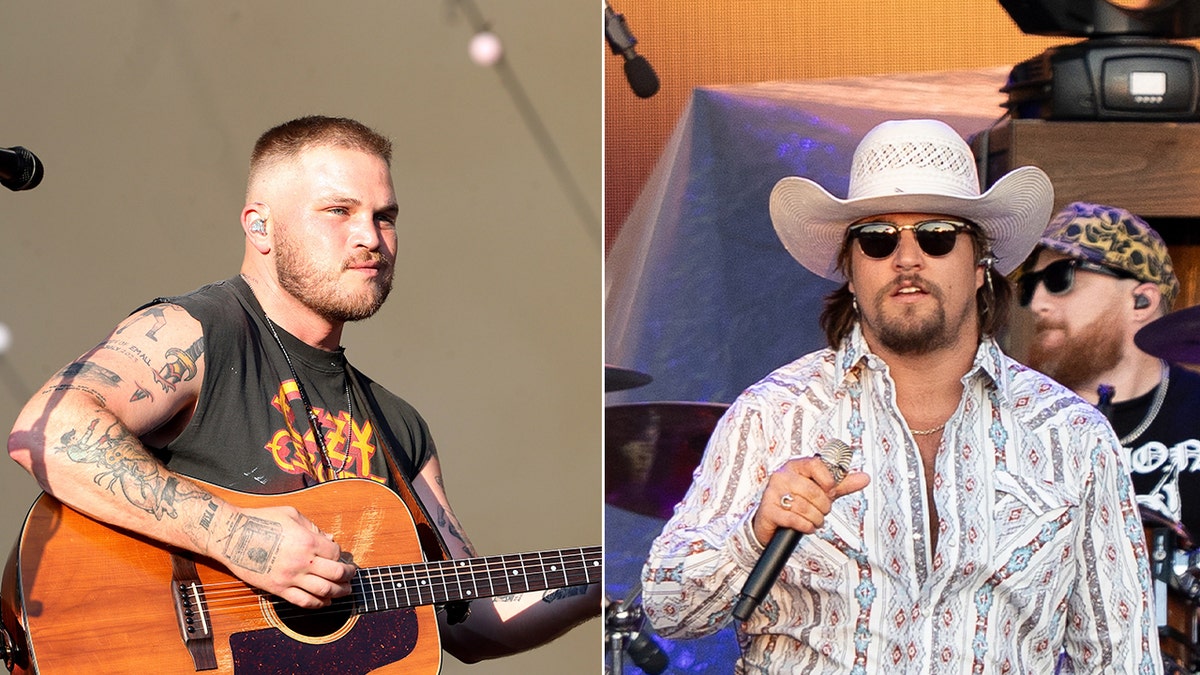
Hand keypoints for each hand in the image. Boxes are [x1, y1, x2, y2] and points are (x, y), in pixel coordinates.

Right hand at [210, 505, 356, 608]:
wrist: (231, 536)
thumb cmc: (261, 520)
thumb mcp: (291, 514)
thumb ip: (313, 527)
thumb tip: (329, 538)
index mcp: (307, 541)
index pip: (336, 554)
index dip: (342, 556)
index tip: (341, 556)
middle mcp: (302, 561)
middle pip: (335, 574)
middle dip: (347, 576)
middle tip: (351, 575)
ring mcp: (290, 578)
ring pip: (323, 591)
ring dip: (339, 592)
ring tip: (345, 590)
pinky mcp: (277, 589)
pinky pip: (303, 601)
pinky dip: (318, 604)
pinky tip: (325, 602)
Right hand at [750, 457, 869, 546]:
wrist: (773, 520)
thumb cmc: (797, 501)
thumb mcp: (821, 490)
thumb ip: (842, 484)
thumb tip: (865, 478)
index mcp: (795, 466)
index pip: (815, 464)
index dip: (828, 480)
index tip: (831, 490)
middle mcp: (781, 476)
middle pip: (812, 490)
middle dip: (823, 506)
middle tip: (822, 511)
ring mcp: (772, 493)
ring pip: (804, 507)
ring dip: (815, 518)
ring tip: (814, 519)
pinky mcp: (768, 511)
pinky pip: (794, 519)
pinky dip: (805, 526)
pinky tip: (806, 526)